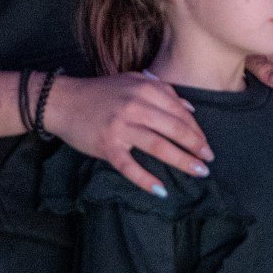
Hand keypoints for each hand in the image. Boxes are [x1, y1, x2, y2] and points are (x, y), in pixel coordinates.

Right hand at [42, 73, 210, 195]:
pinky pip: (129, 166)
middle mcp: (135, 106)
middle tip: (209, 161)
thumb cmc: (101, 92)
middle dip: (195, 146)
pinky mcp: (107, 146)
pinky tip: (161, 190)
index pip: (179, 112)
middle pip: (174, 129)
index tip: (207, 145)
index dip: (196, 130)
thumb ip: (162, 91)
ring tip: (198, 172)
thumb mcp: (133, 81)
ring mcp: (121, 127)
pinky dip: (146, 180)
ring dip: (182, 161)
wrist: (63, 101)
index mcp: (145, 89)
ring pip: (158, 146)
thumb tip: (190, 109)